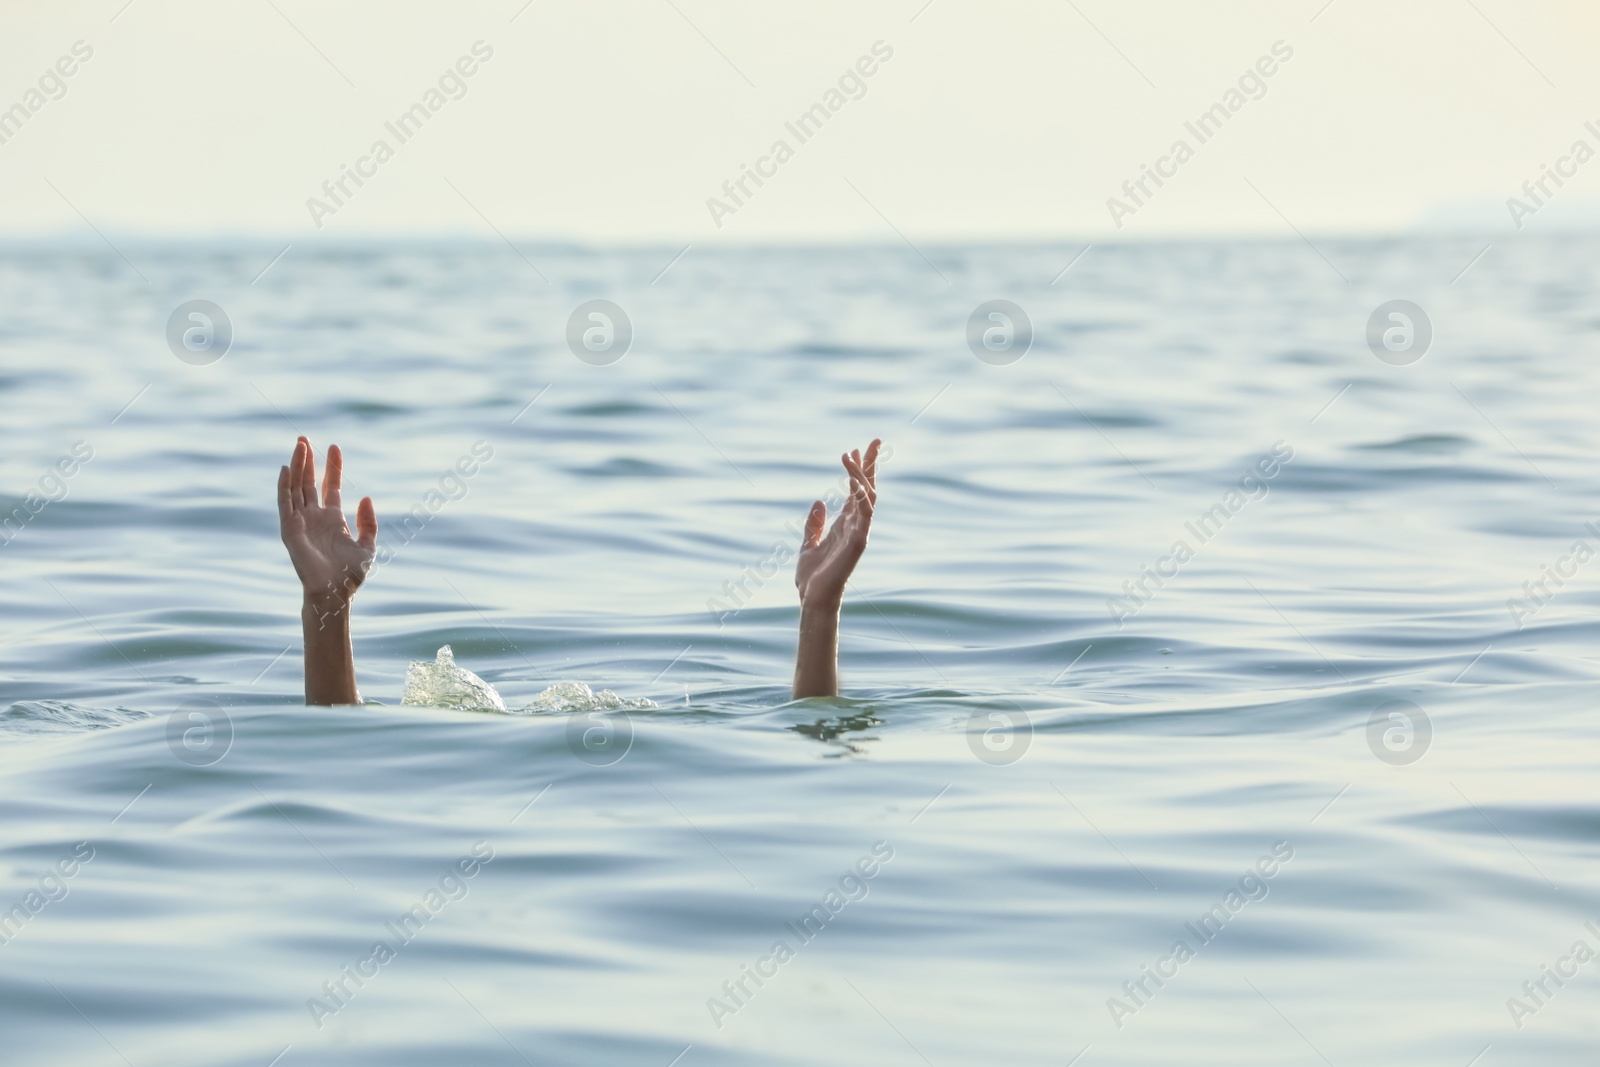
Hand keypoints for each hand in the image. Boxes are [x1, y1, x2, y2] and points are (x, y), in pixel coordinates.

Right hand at [277, 437, 376, 610]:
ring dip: (297, 466)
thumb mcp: (367, 545)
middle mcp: (314, 517)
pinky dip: (284, 486)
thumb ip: (368, 522)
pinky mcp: (290, 530)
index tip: (334, 447)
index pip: (329, 486)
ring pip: (296, 488)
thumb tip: (366, 497)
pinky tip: (287, 469)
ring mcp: (301, 522)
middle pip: (309, 482)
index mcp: (332, 519)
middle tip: (305, 438)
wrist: (335, 593)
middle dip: (308, 460)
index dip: (332, 467)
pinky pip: (285, 504)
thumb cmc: (350, 575)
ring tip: (299, 445)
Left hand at [795, 439, 878, 610]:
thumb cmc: (813, 577)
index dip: (856, 470)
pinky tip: (857, 483)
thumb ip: (814, 524)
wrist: (813, 599)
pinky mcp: (858, 543)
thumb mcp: (808, 544)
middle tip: (875, 441)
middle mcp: (856, 525)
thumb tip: (819, 501)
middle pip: (867, 488)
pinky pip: (865, 517)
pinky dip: (863, 499)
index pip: (855, 491)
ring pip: (868, 497)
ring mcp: (859, 533)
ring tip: (854, 456)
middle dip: (871, 465)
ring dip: (862, 476)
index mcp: (845, 524)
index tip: (853, 450)